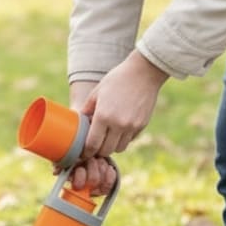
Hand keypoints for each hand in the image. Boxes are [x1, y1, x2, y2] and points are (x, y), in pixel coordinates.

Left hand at [67, 51, 167, 192]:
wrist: (144, 73)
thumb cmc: (117, 79)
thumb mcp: (97, 92)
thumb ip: (87, 109)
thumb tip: (80, 123)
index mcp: (103, 116)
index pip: (92, 144)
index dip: (86, 151)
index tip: (84, 152)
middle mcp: (118, 124)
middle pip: (106, 150)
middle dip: (98, 150)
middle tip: (95, 146)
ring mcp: (131, 126)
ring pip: (119, 148)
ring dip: (112, 146)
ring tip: (108, 138)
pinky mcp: (142, 125)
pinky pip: (130, 140)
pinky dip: (123, 139)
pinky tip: (120, 130)